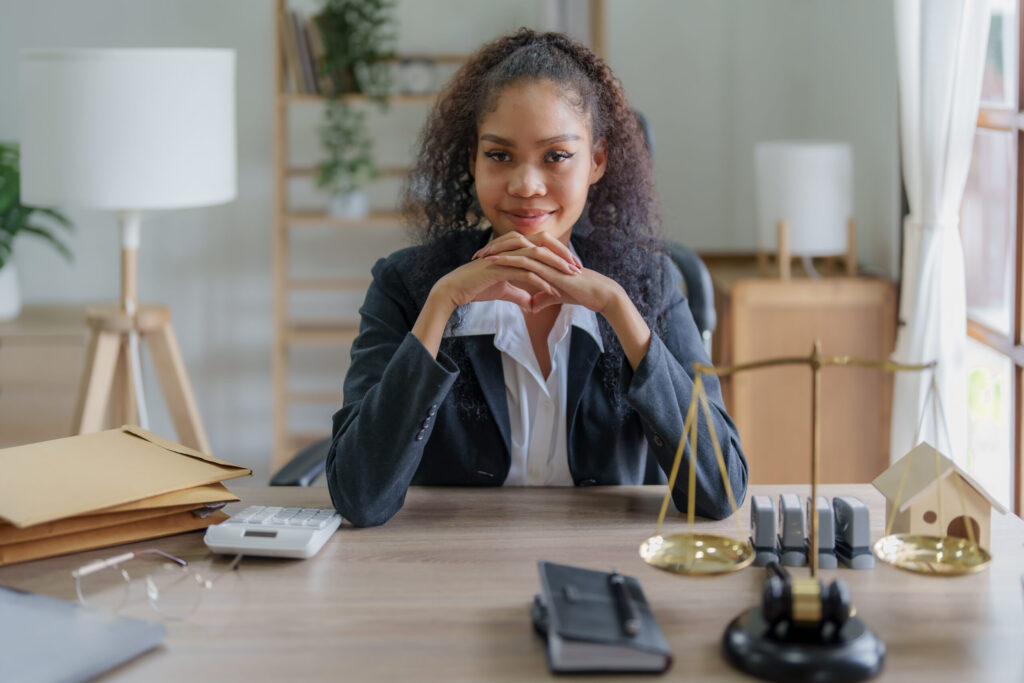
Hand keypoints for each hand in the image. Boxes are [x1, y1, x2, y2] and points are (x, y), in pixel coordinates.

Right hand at [412, 234, 582, 356]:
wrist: (455, 289)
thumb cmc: (477, 287)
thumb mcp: (503, 291)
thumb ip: (519, 293)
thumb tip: (532, 302)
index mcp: (513, 249)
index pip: (542, 246)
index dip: (559, 254)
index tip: (574, 267)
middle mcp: (511, 248)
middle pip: (544, 243)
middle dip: (564, 255)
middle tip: (579, 268)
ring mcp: (505, 255)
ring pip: (537, 255)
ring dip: (556, 266)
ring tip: (571, 277)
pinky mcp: (499, 267)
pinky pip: (525, 271)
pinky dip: (540, 280)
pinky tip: (551, 290)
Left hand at [478, 249, 618, 313]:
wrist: (596, 294)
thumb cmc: (579, 293)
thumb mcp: (554, 296)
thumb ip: (541, 298)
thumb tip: (531, 307)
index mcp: (544, 256)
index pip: (517, 249)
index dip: (499, 251)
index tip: (483, 259)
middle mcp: (544, 253)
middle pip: (513, 243)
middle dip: (493, 248)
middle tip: (475, 255)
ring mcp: (547, 257)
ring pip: (517, 248)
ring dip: (496, 251)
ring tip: (479, 256)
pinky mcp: (549, 265)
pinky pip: (525, 259)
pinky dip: (508, 258)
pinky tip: (494, 261)